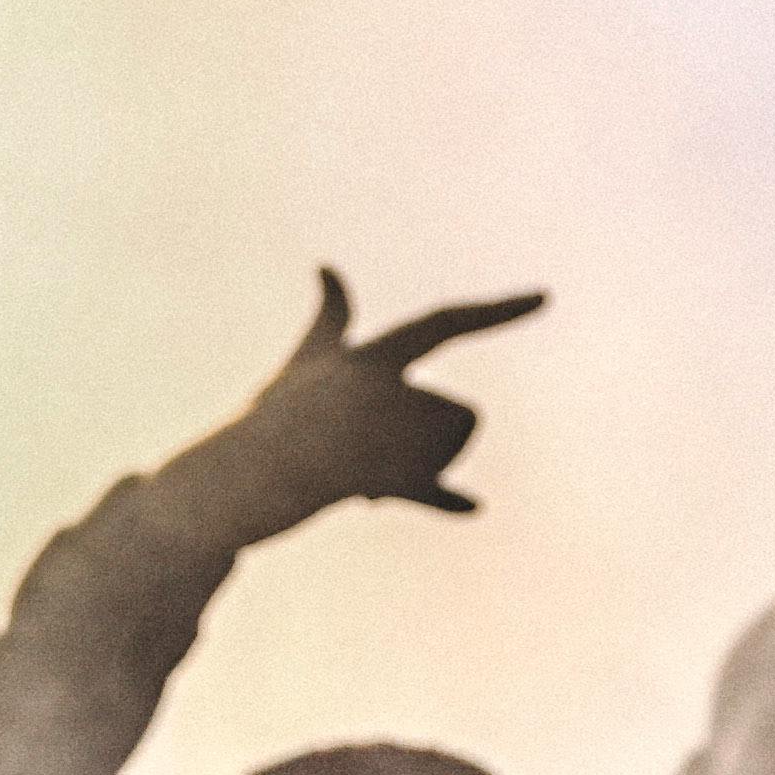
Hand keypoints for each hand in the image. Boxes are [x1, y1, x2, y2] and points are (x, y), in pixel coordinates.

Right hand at [176, 266, 546, 536]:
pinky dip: (443, 498)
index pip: (444, 324)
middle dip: (426, 445)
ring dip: (413, 473)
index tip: (545, 296)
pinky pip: (427, 487)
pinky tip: (472, 507)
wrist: (228, 482)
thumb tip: (329, 267)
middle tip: (360, 456)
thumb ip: (330, 318)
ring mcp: (375, 433)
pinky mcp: (369, 475)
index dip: (496, 311)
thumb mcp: (306, 365)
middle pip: (453, 418)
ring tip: (353, 475)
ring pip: (442, 454)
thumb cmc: (269, 421)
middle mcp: (379, 387)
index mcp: (369, 356)